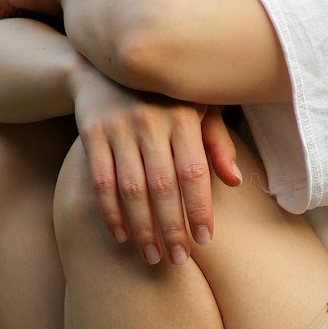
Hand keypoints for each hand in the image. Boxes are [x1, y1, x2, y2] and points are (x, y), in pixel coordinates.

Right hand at [72, 63, 240, 263]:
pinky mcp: (92, 133)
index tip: (204, 239)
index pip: (194, 171)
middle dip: (172, 228)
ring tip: (152, 256)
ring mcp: (119, 127)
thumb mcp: (197, 107)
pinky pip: (101, 181)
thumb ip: (217, 142)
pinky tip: (121, 234)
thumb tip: (235, 180)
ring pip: (132, 188)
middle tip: (178, 260)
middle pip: (164, 186)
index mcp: (183, 116)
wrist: (106, 68)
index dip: (199, 208)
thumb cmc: (164, 96)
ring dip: (142, 228)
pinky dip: (110, 212)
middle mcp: (152, 120)